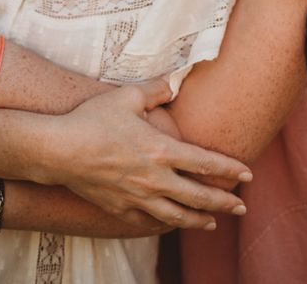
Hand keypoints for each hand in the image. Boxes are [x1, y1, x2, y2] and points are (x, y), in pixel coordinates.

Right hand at [40, 78, 251, 229]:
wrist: (59, 150)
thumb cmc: (93, 119)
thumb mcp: (127, 96)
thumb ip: (155, 89)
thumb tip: (174, 81)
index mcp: (160, 150)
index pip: (204, 163)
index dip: (228, 170)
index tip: (247, 176)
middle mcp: (154, 179)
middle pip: (198, 197)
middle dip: (223, 203)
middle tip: (241, 208)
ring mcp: (137, 198)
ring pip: (177, 216)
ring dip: (199, 220)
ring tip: (213, 223)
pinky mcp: (120, 209)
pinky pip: (149, 223)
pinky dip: (166, 225)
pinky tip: (172, 224)